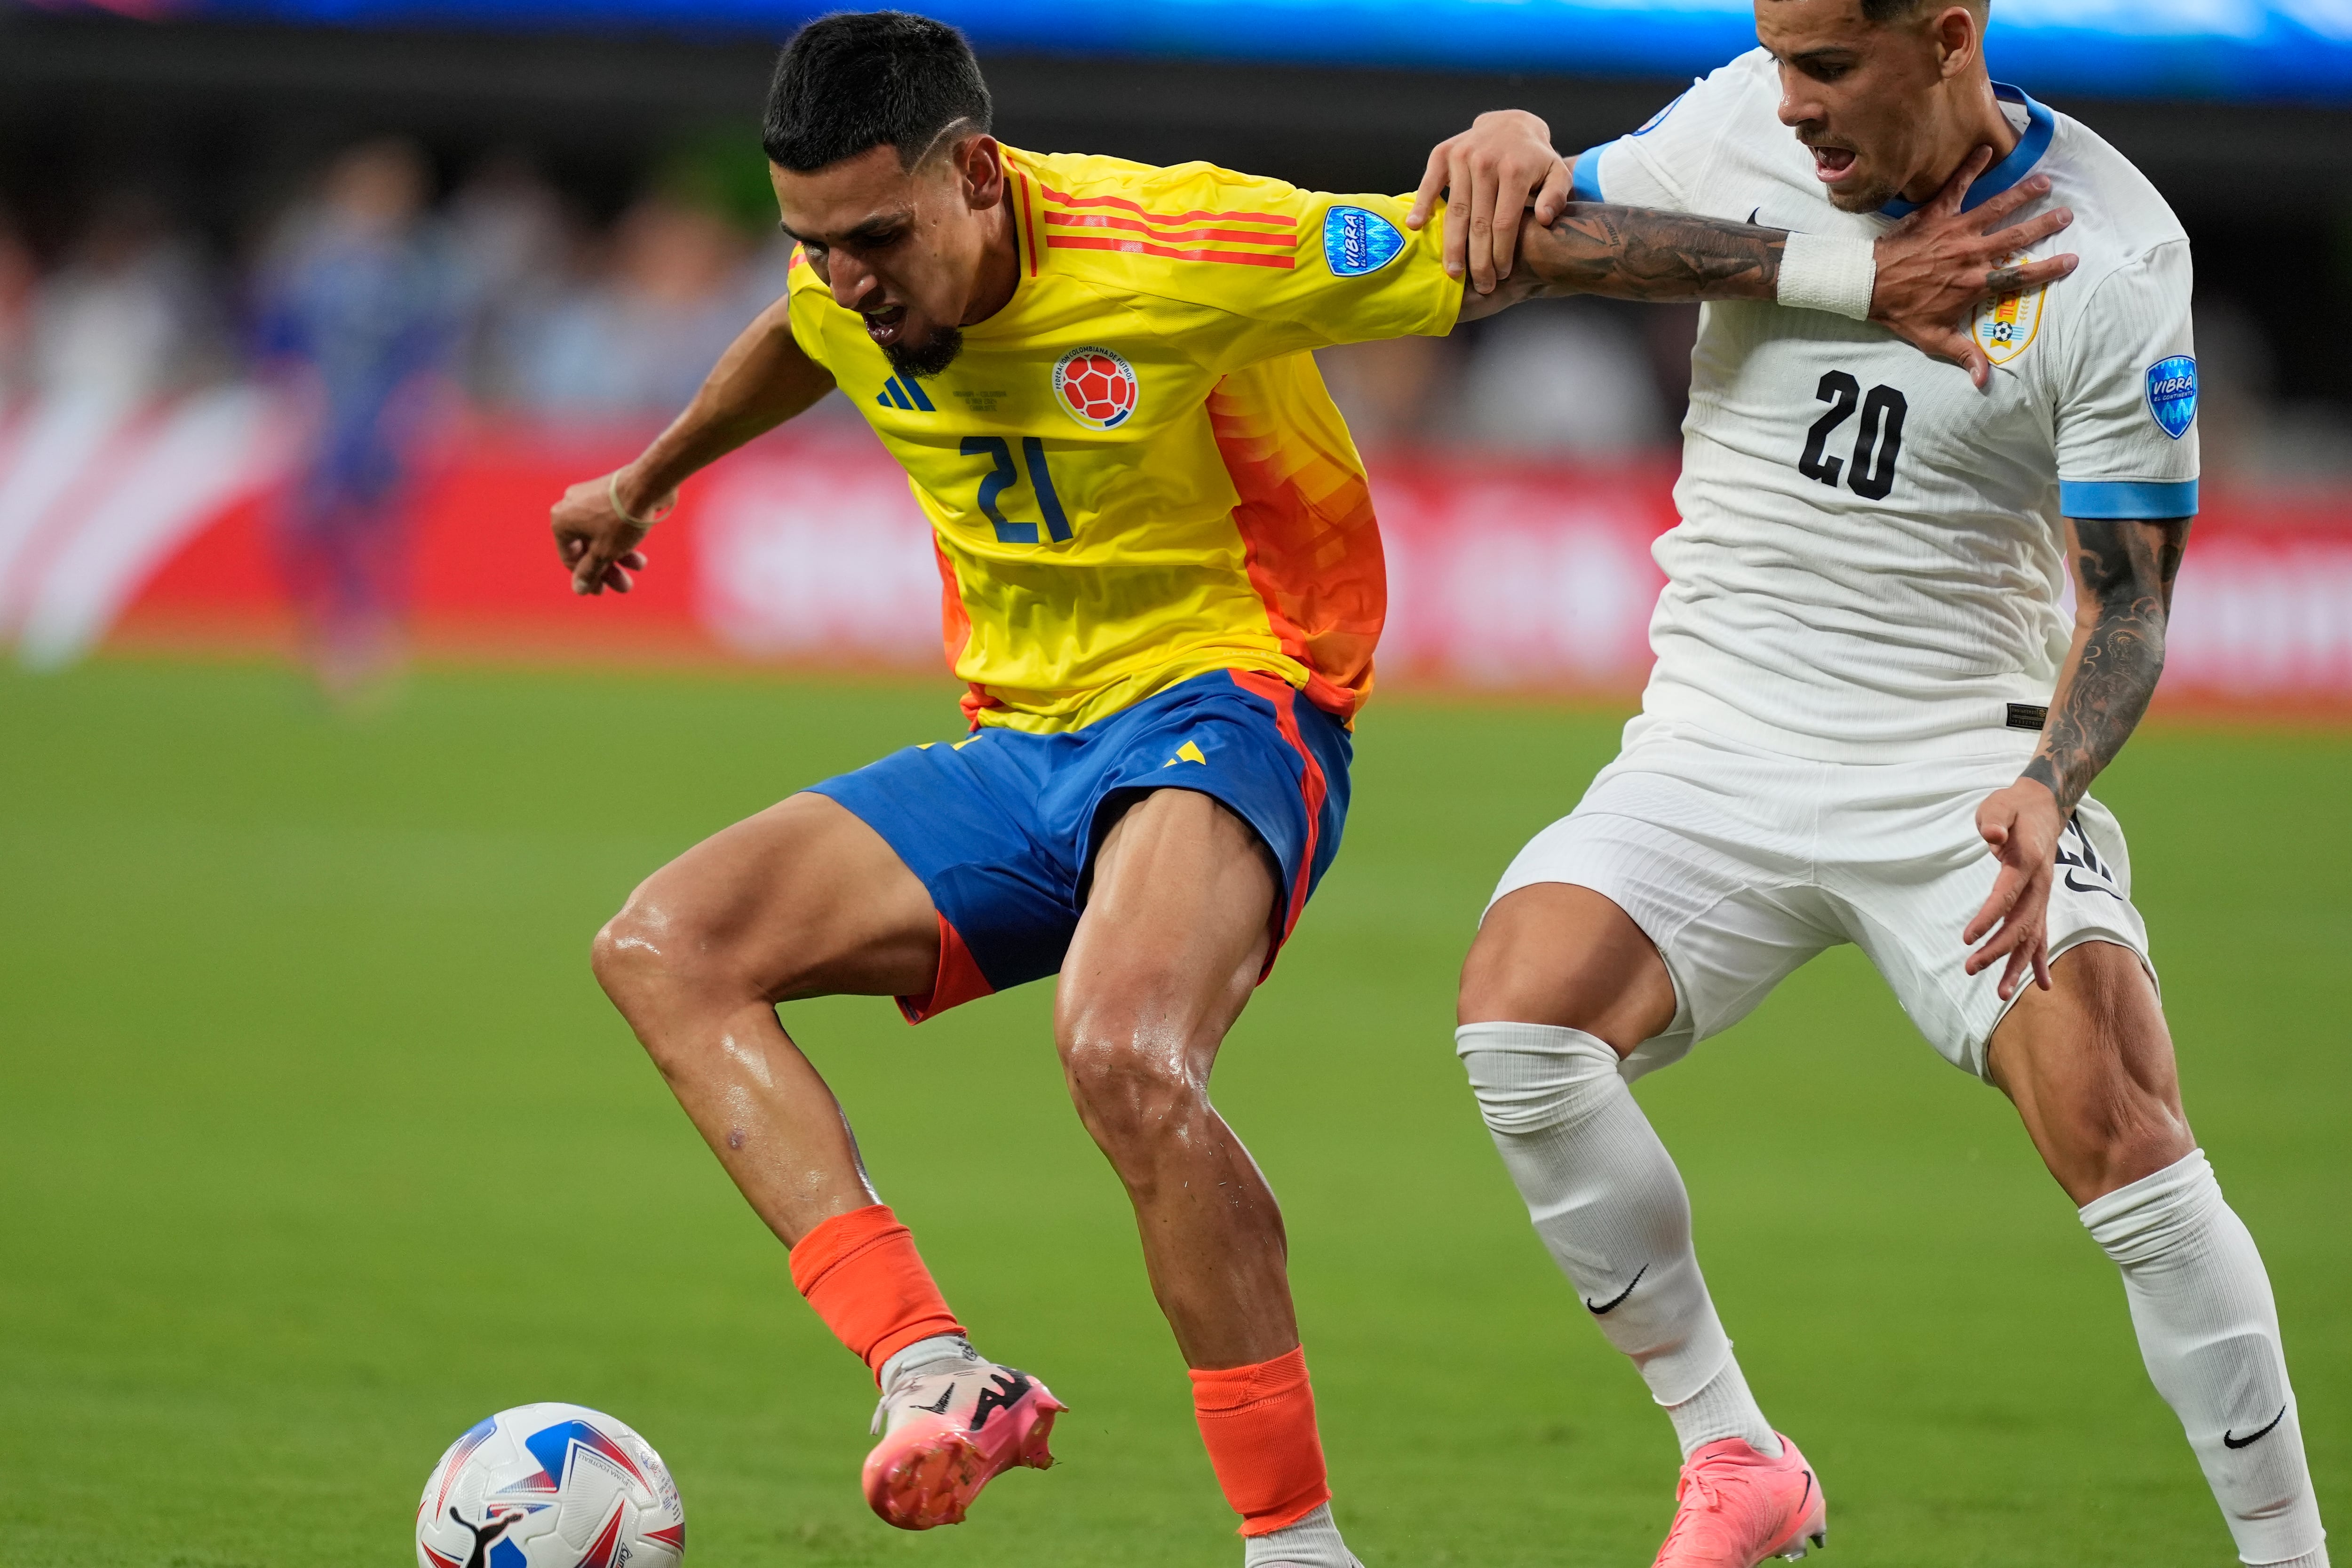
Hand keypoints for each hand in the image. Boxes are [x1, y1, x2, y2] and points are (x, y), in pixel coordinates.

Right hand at [551, 467, 664, 595]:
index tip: (602, 591)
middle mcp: (570, 506)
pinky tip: (640, 550)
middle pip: (588, 548)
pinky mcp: (608, 494)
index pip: (570, 558)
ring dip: (620, 555)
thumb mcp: (604, 552)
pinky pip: (611, 522)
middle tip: (625, 586)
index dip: (587, 577)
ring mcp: (589, 498)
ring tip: (640, 565)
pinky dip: (623, 538)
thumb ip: (590, 571)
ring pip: (602, 535)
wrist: (647, 484)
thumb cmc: (622, 519)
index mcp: (561, 521)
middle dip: (608, 569)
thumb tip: (579, 589)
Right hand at [1406, 109, 1572, 295]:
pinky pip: (1429, 184)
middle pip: (1478, 223)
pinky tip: (1416, 227)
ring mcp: (1462, 156)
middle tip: (1480, 285)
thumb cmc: (1535, 159)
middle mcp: (1486, 162)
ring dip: (1452, 246)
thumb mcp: (1557, 173)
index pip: (1503, 223)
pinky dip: (1421, 206)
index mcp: (1515, 170)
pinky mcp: (1443, 153)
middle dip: (1478, 260)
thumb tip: (1544, 219)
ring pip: (1455, 211)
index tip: (1501, 275)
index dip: (1501, 253)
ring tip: (1453, 272)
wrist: (1511, 124)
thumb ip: (1557, 196)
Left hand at [1869, 146, 2079, 389]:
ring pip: (1995, 208)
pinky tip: (1985, 148)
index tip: (2072, 260)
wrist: (1865, 286)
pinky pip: (1956, 186)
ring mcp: (1954, 231)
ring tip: (2044, 181)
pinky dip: (1970, 167)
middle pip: (2016, 236)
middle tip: (2067, 213)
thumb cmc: (1900, 312)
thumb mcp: (1932, 339)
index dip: (2048, 269)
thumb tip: (1983, 381)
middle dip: (2044, 224)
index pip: (2020, 276)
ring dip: (2021, 194)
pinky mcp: (1935, 215)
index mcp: (1974, 283)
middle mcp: (1970, 254)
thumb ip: (1963, 355)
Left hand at [1964, 779, 2064, 1000]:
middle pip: (2021, 924)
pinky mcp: (2041, 901)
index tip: (1967, 937)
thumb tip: (1991, 836)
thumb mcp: (1999, 806)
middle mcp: (2041, 884)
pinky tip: (2044, 986)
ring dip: (2018, 965)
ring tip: (2002, 993)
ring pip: (2033, 936)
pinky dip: (2040, 960)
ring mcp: (2044, 895)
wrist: (2043, 806)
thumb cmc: (2013, 807)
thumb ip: (1995, 821)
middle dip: (1997, 949)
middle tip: (1970, 967)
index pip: (2007, 896)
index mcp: (2028, 862)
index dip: (1988, 918)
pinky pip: (2042, 934)